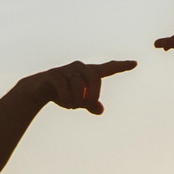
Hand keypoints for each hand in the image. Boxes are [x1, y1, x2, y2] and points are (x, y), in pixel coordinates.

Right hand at [20, 59, 136, 113]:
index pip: (108, 68)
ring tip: (71, 105)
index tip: (135, 63)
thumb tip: (100, 110)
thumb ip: (90, 104)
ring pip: (79, 85)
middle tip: (87, 105)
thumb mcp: (78, 102)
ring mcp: (67, 69)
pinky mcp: (54, 74)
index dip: (121, 66)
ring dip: (76, 100)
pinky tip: (64, 103)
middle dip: (92, 95)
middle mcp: (80, 68)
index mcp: (88, 73)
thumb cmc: (62, 94)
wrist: (37, 90)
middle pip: (94, 78)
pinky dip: (66, 99)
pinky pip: (64, 87)